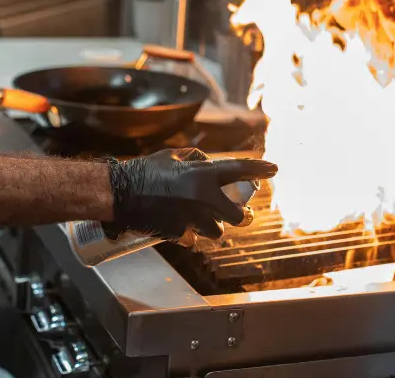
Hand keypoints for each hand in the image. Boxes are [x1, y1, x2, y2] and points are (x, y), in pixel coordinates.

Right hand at [102, 148, 276, 241]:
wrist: (120, 194)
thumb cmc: (144, 171)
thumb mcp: (172, 156)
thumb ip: (196, 158)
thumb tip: (210, 164)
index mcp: (201, 174)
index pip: (238, 169)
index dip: (259, 168)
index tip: (274, 168)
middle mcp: (202, 198)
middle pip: (238, 216)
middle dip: (243, 216)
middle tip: (244, 213)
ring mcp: (192, 219)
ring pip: (217, 231)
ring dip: (212, 226)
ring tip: (200, 218)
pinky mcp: (179, 234)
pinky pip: (194, 239)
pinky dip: (190, 234)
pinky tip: (179, 225)